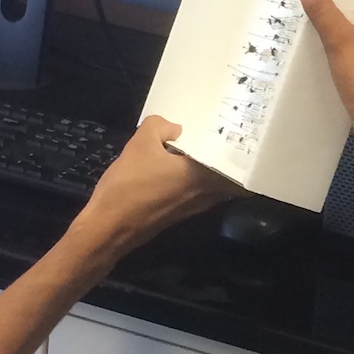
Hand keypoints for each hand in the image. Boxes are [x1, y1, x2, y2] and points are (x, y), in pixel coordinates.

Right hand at [73, 115, 238, 250]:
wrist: (108, 227)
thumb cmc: (129, 184)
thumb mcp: (140, 143)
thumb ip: (160, 126)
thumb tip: (176, 128)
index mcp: (204, 175)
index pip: (238, 167)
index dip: (243, 154)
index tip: (244, 138)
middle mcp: (206, 195)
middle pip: (230, 179)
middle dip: (230, 162)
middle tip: (225, 142)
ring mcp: (193, 209)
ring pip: (213, 188)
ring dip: (211, 173)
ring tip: (201, 151)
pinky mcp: (178, 216)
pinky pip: (196, 194)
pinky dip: (194, 183)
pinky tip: (178, 170)